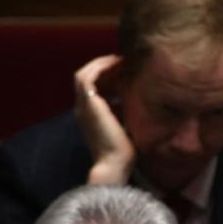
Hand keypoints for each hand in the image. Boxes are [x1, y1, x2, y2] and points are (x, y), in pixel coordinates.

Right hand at [74, 54, 135, 184]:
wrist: (115, 164)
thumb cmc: (124, 153)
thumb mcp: (126, 128)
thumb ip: (125, 114)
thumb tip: (139, 101)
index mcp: (90, 116)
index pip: (93, 89)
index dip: (106, 77)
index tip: (124, 71)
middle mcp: (83, 110)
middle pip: (86, 79)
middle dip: (103, 68)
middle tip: (123, 61)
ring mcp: (83, 106)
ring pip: (83, 75)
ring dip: (100, 64)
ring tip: (120, 59)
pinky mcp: (88, 104)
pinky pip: (87, 77)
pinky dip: (100, 68)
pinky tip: (116, 64)